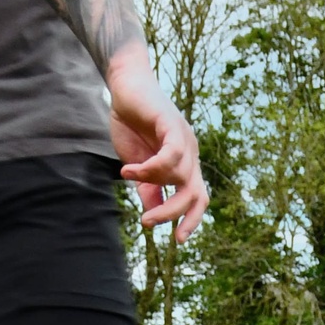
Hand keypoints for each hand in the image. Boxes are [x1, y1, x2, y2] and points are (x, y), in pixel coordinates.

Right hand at [105, 45, 208, 242]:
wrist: (124, 84)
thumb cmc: (132, 123)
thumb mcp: (138, 165)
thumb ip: (147, 189)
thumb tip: (151, 214)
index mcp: (186, 165)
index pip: (199, 199)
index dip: (192, 220)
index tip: (178, 240)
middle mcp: (191, 154)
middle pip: (196, 194)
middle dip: (176, 213)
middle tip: (149, 222)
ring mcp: (185, 140)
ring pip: (179, 176)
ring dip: (152, 183)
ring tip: (127, 176)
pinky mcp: (173, 125)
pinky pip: (171, 156)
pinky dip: (151, 168)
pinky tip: (129, 169)